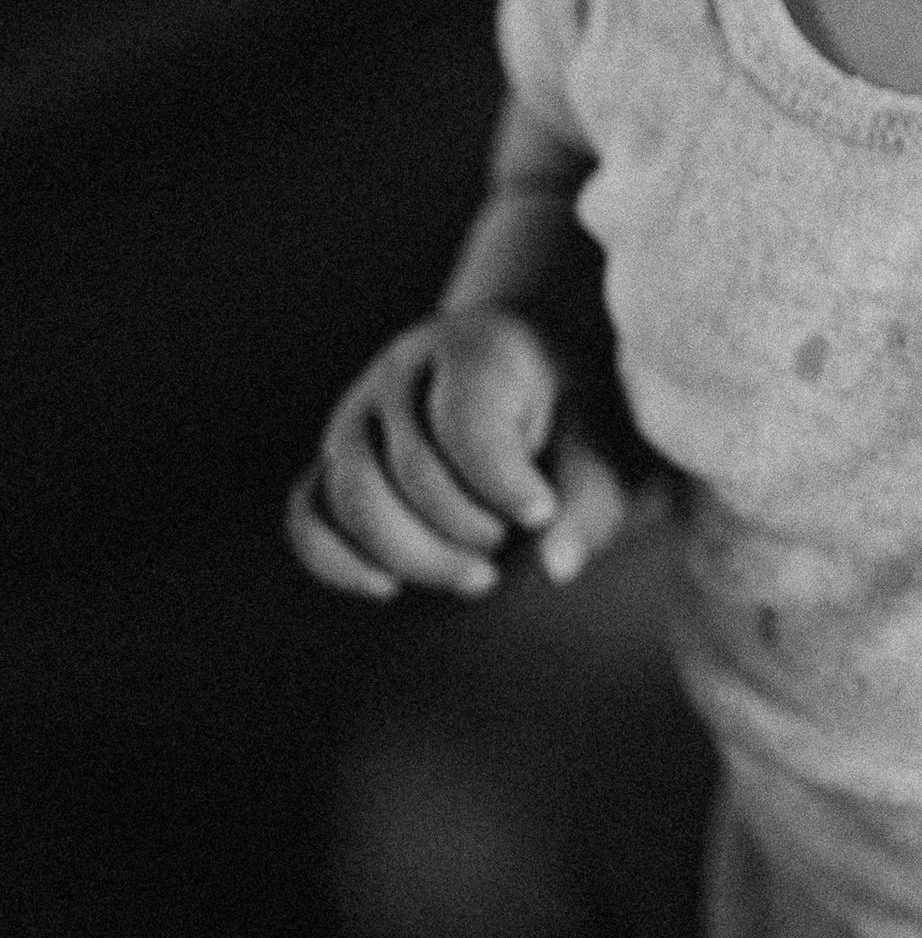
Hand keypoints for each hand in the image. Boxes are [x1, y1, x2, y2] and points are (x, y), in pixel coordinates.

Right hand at [285, 307, 632, 603]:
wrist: (525, 372)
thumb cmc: (570, 408)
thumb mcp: (599, 438)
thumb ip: (587, 496)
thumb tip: (559, 568)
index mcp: (475, 348)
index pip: (466, 424)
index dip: (503, 484)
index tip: (541, 511)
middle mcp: (401, 374)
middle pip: (411, 473)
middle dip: (470, 531)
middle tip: (513, 544)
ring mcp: (357, 416)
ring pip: (353, 498)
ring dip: (415, 557)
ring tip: (479, 575)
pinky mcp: (332, 462)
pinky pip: (306, 515)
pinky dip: (335, 561)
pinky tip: (388, 589)